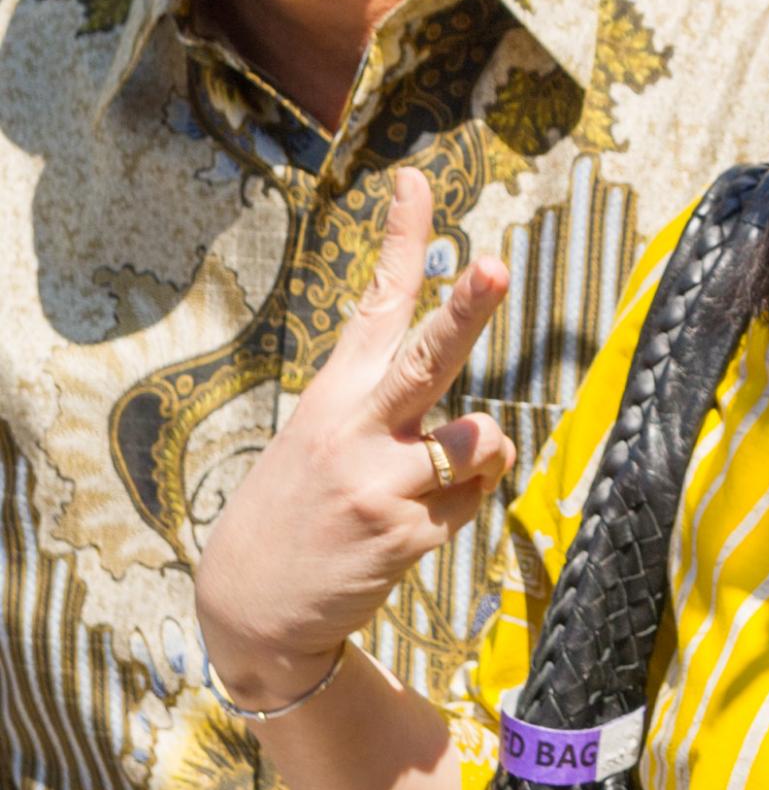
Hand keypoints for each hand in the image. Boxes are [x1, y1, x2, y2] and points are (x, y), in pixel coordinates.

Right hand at [194, 170, 516, 708]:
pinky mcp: (405, 534)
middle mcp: (358, 429)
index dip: (402, 240)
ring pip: (482, 441)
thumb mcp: (324, 435)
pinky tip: (412, 525)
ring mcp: (381, 482)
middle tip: (496, 267)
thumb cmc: (305, 505)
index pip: (376, 303)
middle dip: (467, 311)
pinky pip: (474, 500)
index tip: (416, 180)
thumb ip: (394, 399)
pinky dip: (462, 507)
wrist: (252, 609)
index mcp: (337, 394)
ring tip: (433, 479)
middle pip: (428, 359)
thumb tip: (476, 385)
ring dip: (480, 456)